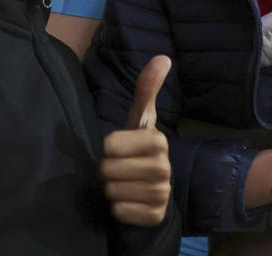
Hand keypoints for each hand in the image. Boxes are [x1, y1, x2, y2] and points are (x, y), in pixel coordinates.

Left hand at [100, 55, 171, 226]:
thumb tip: (163, 57)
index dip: (108, 148)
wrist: (152, 190)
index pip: (109, 146)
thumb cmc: (138, 149)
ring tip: (124, 184)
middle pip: (108, 170)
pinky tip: (128, 201)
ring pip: (113, 192)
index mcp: (158, 140)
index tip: (119, 148)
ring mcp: (162, 193)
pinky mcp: (155, 215)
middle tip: (120, 168)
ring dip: (112, 190)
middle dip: (108, 171)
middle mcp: (164, 167)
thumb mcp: (139, 120)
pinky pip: (120, 212)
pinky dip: (118, 208)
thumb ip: (146, 89)